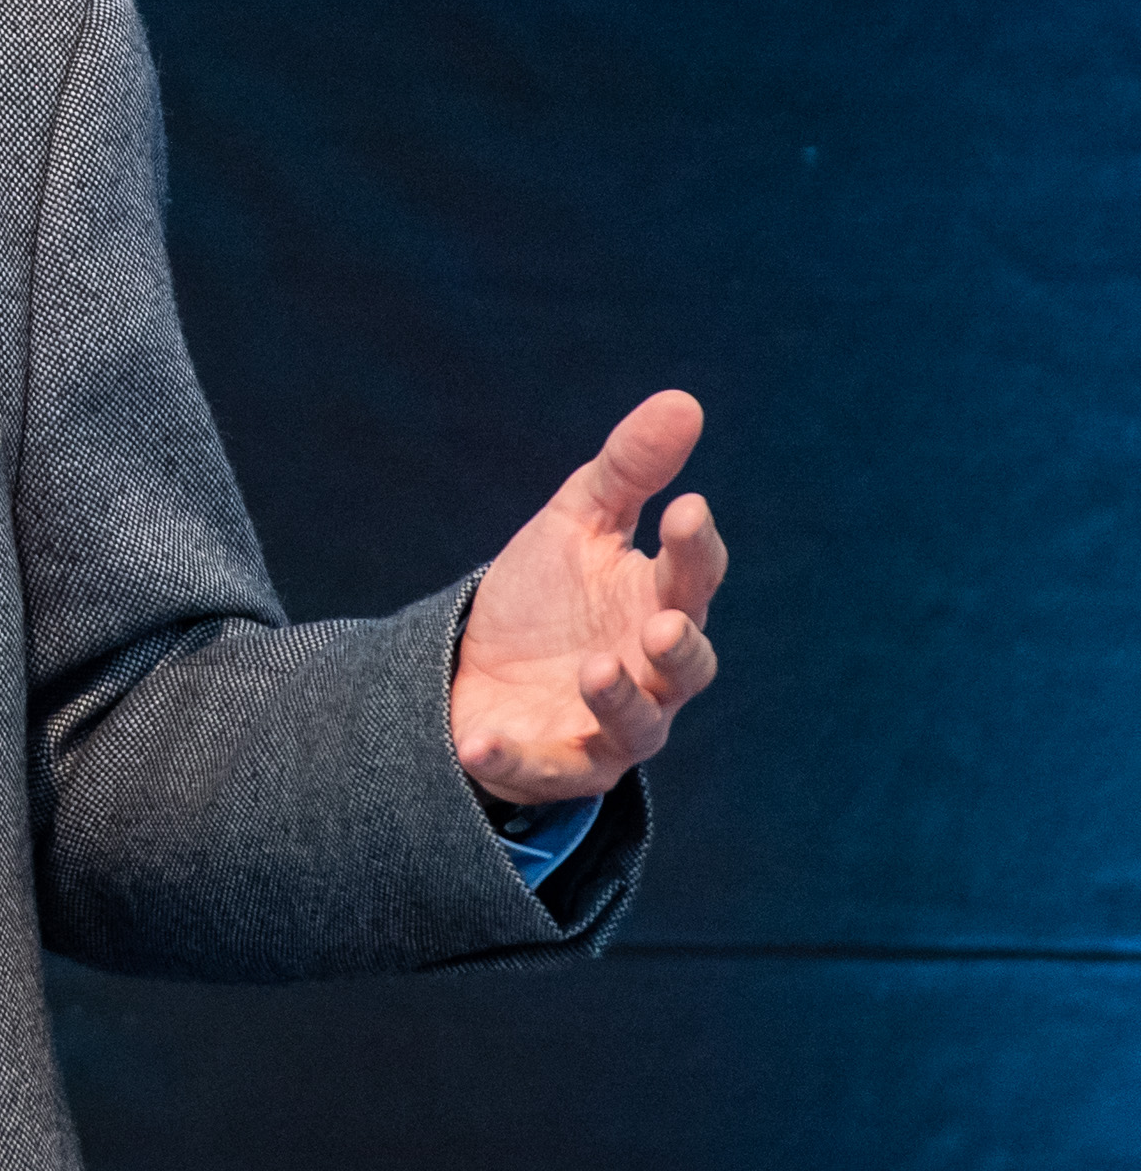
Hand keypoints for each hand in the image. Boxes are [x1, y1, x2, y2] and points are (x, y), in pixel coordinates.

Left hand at [451, 390, 726, 805]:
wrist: (475, 666)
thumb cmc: (546, 595)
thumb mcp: (579, 521)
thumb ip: (630, 470)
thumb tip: (683, 402)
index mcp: (659, 603)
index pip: (693, 575)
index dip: (694, 546)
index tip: (687, 508)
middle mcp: (650, 673)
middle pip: (685, 665)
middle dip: (679, 647)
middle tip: (663, 624)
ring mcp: (608, 727)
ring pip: (636, 727)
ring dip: (619, 700)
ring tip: (594, 669)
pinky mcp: (556, 765)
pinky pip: (541, 769)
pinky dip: (512, 757)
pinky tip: (479, 740)